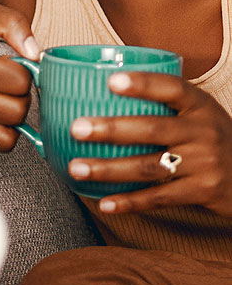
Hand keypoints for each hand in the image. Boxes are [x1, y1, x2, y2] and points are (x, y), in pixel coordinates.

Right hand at [0, 1, 39, 151]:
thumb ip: (13, 23)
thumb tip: (35, 54)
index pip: (19, 80)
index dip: (24, 70)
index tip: (10, 62)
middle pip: (18, 108)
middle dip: (21, 93)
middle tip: (7, 80)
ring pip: (12, 129)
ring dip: (14, 112)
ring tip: (1, 95)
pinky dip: (6, 131)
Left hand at [66, 72, 231, 216]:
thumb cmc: (209, 138)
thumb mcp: (198, 114)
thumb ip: (163, 105)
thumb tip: (99, 89)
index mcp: (200, 106)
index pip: (172, 88)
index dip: (142, 84)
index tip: (110, 81)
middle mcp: (204, 132)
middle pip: (152, 129)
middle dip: (111, 129)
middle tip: (77, 128)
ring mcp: (205, 163)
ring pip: (149, 167)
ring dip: (109, 169)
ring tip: (76, 168)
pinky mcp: (203, 191)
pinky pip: (159, 198)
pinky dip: (130, 202)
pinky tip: (104, 203)